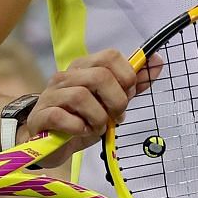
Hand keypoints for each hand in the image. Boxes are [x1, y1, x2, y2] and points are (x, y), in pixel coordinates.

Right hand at [19, 50, 156, 160]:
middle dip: (116, 101)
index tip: (127, 96)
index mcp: (85, 67)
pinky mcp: (41, 115)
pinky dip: (79, 127)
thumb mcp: (111, 102)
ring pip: (82, 96)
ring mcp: (51, 95)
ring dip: (98, 118)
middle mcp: (66, 76)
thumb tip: (157, 61)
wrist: (49, 142)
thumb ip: (133, 84)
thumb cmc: (82, 119)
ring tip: (96, 127)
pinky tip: (81, 131)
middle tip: (115, 116)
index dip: (126, 77)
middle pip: (100, 76)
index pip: (110, 56)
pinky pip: (62, 116)